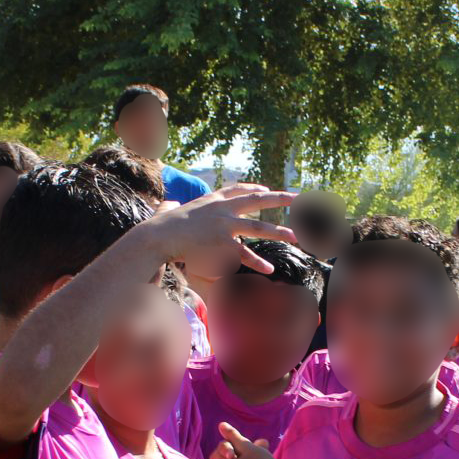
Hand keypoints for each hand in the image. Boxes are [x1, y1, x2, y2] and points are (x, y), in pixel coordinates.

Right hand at [138, 184, 295, 282]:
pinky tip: (269, 269)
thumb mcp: (173, 209)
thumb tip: (168, 203)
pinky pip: (245, 254)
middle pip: (257, 201)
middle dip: (280, 199)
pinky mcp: (222, 244)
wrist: (160, 235)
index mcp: (213, 199)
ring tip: (295, 237)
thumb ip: (176, 205)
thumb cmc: (162, 225)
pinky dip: (257, 262)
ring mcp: (225, 226)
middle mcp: (223, 209)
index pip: (238, 189)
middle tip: (298, 199)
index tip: (268, 189)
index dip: (254, 188)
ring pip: (258, 227)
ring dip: (279, 231)